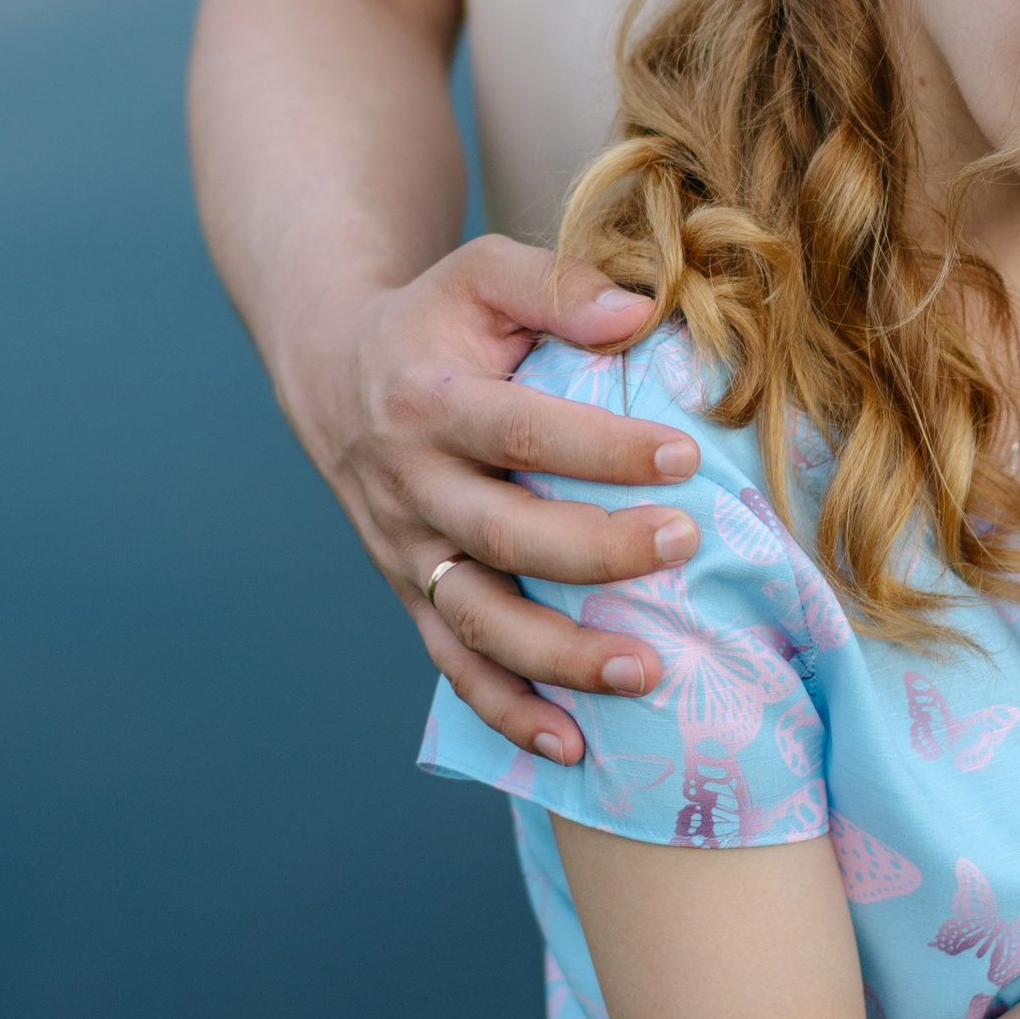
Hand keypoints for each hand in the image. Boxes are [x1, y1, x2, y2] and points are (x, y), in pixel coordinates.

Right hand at [299, 235, 701, 761]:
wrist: (335, 372)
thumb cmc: (433, 321)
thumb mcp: (481, 275)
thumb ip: (557, 286)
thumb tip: (639, 312)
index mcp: (427, 401)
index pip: (522, 431)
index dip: (602, 448)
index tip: (684, 456)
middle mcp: (410, 485)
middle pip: (503, 534)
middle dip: (596, 551)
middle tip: (684, 545)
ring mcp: (408, 552)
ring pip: (479, 620)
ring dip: (560, 655)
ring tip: (647, 671)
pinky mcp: (412, 595)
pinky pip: (454, 665)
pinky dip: (507, 710)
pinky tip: (570, 743)